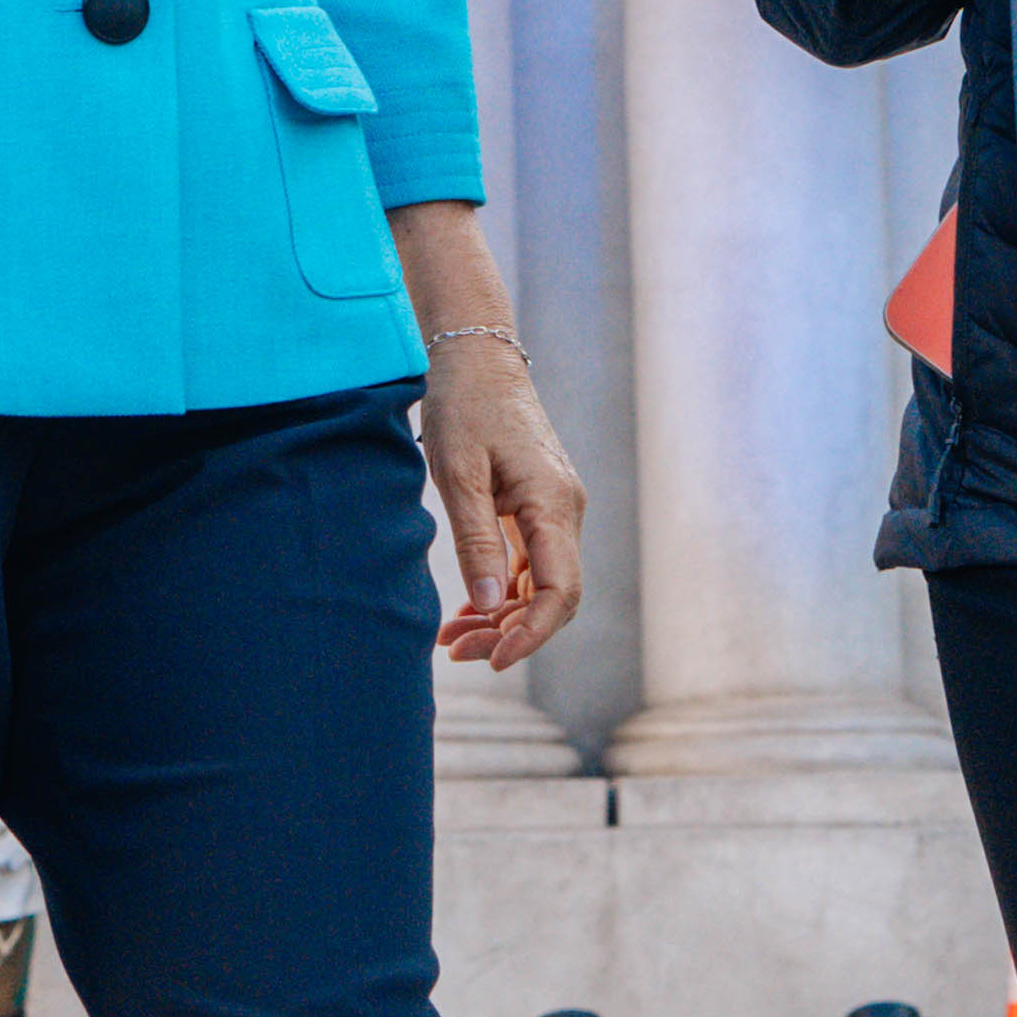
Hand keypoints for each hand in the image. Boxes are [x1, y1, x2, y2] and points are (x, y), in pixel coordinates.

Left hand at [412, 340, 587, 669]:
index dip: (532, 633)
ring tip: (452, 640)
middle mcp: (564, 511)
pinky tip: (468, 612)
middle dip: (509, 633)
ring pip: (538, 584)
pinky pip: (528, 564)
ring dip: (501, 618)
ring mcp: (553, 510)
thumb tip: (490, 605)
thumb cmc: (464, 406)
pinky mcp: (536, 507)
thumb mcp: (458, 473)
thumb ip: (476, 541)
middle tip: (456, 652)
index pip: (561, 591)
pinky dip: (500, 592)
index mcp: (553, 504)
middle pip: (552, 596)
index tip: (493, 659)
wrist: (477, 357)